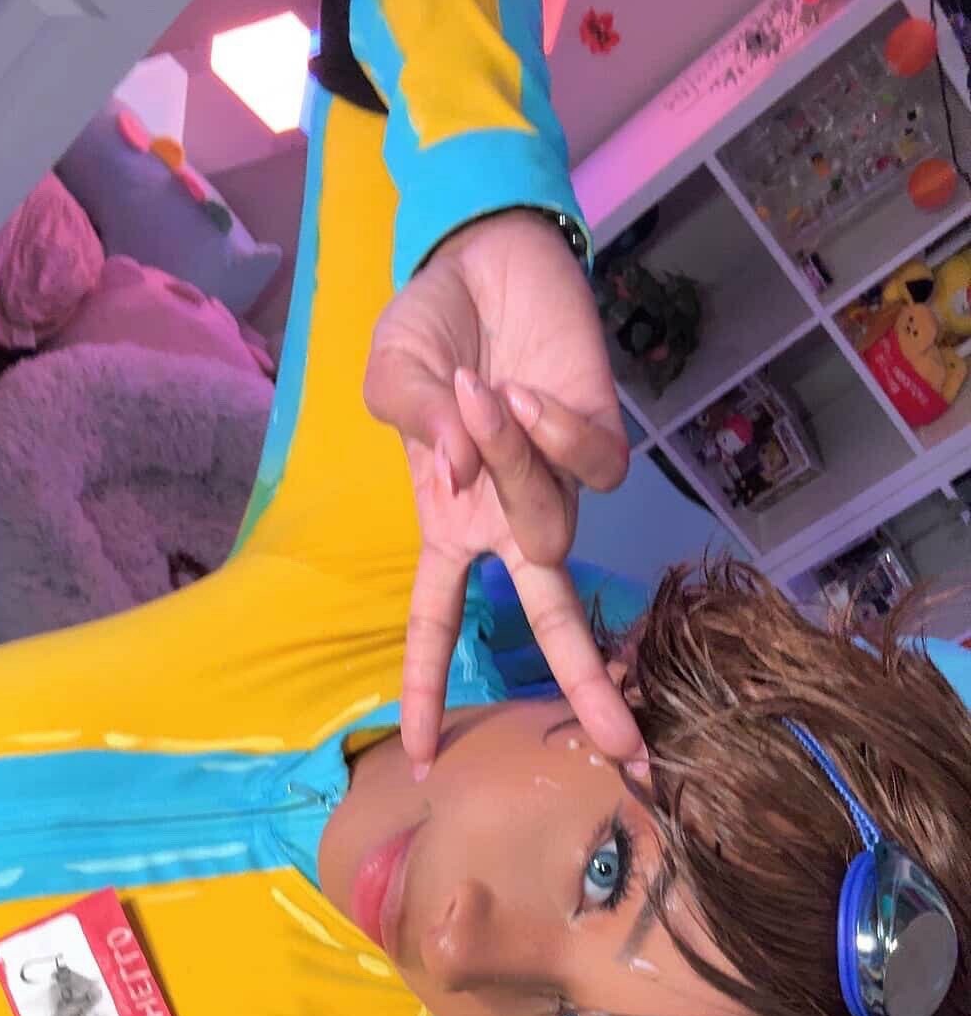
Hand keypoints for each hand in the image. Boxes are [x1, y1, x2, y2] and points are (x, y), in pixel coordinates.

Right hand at [363, 209, 641, 773]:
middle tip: (626, 749)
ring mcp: (559, 480)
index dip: (425, 690)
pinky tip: (523, 390)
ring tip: (480, 391)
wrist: (480, 253)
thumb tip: (463, 468)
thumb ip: (413, 422)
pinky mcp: (599, 433)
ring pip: (555, 529)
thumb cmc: (430, 328)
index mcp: (450, 523)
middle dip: (587, 683)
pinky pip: (591, 465)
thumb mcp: (389, 376)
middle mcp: (509, 518)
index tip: (415, 761)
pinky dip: (551, 433)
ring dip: (514, 471)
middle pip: (551, 619)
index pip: (435, 623)